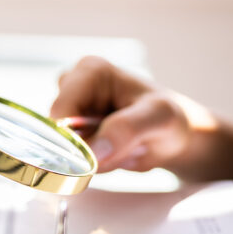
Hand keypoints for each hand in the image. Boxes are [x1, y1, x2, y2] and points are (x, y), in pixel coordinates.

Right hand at [51, 56, 210, 172]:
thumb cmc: (169, 117)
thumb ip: (126, 130)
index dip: (74, 138)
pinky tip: (114, 153)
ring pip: (62, 147)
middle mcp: (73, 86)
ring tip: (122, 148)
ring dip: (92, 157)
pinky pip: (70, 156)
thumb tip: (92, 151)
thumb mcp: (159, 118)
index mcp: (90, 71)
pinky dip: (93, 162)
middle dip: (87, 149)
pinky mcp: (72, 130)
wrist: (175, 136)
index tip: (103, 152)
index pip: (60, 112)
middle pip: (57, 131)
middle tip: (123, 147)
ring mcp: (71, 109)